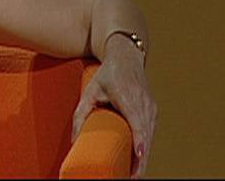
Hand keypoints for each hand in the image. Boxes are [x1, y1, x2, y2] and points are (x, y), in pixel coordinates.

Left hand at [71, 34, 156, 178]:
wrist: (126, 56)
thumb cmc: (106, 74)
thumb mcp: (89, 90)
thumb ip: (80, 113)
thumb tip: (72, 139)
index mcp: (128, 96)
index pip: (137, 122)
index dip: (139, 140)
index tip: (139, 155)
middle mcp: (143, 102)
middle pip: (146, 136)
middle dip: (141, 159)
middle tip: (131, 177)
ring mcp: (150, 107)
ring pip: (150, 137)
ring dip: (144, 157)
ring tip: (134, 175)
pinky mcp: (152, 111)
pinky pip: (150, 132)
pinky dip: (146, 147)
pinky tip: (139, 161)